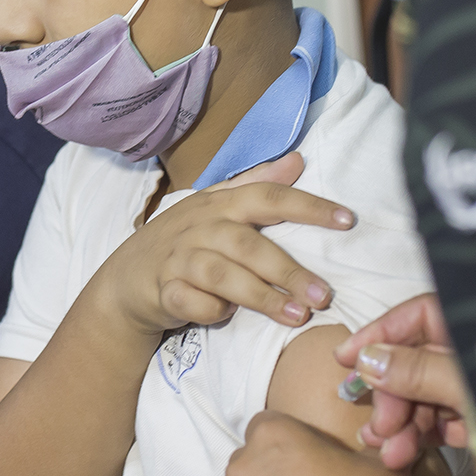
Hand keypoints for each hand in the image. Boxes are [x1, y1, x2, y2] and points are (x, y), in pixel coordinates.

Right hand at [84, 153, 357, 337]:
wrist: (127, 277)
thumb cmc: (186, 240)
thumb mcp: (217, 205)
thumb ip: (259, 184)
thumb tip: (298, 159)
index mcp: (220, 204)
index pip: (268, 197)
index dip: (308, 207)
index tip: (348, 221)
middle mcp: (200, 227)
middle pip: (248, 244)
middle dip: (288, 270)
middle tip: (323, 295)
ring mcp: (179, 259)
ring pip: (223, 275)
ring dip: (261, 297)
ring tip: (298, 316)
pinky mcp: (163, 291)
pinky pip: (191, 302)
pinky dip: (211, 311)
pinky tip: (227, 317)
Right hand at [334, 295, 473, 468]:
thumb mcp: (469, 384)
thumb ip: (419, 371)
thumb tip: (368, 361)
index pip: (419, 314)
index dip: (378, 333)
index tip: (343, 358)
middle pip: (418, 361)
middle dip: (392, 397)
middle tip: (379, 427)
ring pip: (428, 395)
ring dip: (403, 425)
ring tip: (390, 454)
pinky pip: (446, 420)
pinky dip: (425, 437)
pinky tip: (404, 457)